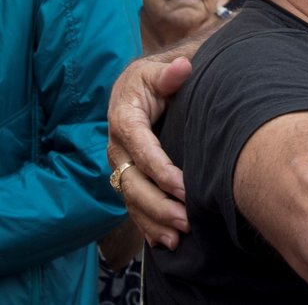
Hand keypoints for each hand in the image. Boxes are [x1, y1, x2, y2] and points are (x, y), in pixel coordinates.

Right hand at [107, 56, 191, 249]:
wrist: (142, 87)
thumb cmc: (155, 78)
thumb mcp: (159, 71)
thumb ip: (170, 74)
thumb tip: (182, 68)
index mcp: (124, 118)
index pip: (140, 147)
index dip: (160, 169)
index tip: (183, 187)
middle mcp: (118, 147)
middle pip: (133, 182)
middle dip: (159, 204)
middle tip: (187, 220)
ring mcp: (121, 165)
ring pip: (132, 199)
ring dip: (154, 220)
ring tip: (179, 237)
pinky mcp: (129, 177)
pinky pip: (134, 205)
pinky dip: (147, 226)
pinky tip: (164, 242)